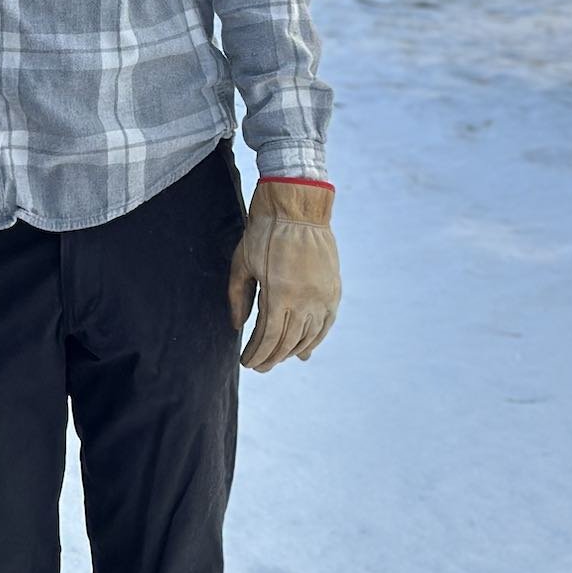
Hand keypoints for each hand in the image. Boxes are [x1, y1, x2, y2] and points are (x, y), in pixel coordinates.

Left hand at [227, 178, 340, 370]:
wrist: (298, 206)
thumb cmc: (264, 232)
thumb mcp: (242, 263)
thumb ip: (238, 297)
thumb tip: (238, 327)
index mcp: (279, 294)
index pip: (268, 338)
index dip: (257, 354)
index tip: (247, 362)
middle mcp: (305, 300)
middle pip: (288, 343)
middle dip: (271, 358)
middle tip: (259, 366)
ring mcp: (322, 296)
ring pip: (309, 337)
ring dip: (292, 352)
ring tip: (277, 358)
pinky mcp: (333, 290)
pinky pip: (326, 324)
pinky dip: (315, 340)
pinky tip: (304, 349)